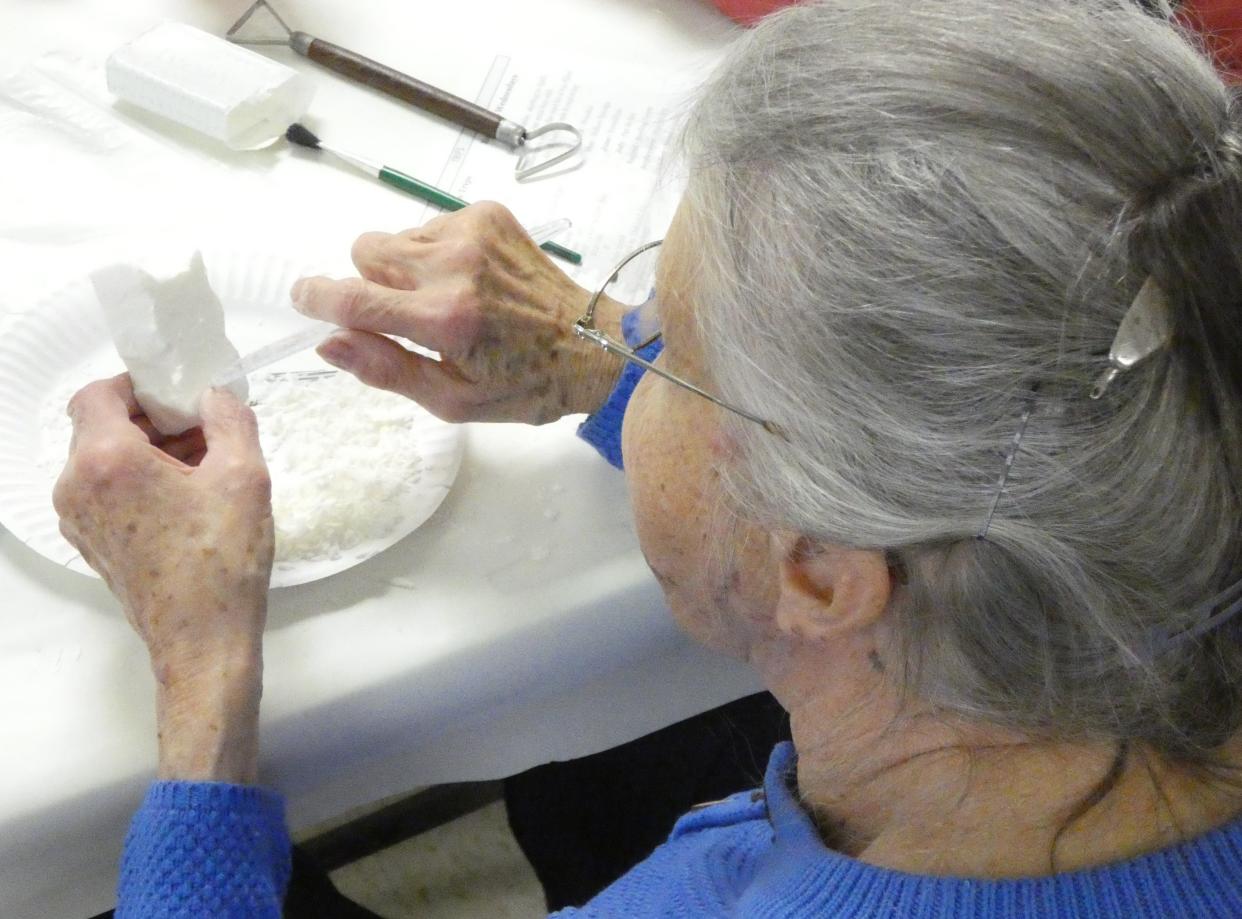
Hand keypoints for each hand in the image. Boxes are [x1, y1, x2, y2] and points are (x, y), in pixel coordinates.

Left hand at [53, 375, 273, 781]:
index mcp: (106, 460)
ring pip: (103, 460)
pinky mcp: (93, 544)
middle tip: (202, 428)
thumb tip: (215, 395)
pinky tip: (188, 497)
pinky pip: (106, 492)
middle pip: (98, 426)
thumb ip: (230, 419)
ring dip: (147, 450)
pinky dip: (139, 480)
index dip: (138, 385)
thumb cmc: (222, 560)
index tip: (178, 395)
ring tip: (203, 464)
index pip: (98, 393)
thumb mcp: (245, 475)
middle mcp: (77, 487)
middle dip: (150, 418)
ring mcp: (79, 520)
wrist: (202, 640)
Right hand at [291, 202, 625, 424]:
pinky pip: (430, 225)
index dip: (318, 298)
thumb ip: (385, 369)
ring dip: (405, 267)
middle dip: (371, 284)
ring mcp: (474, 232)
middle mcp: (456, 266)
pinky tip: (471, 280)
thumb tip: (328, 341)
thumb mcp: (452, 401)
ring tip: (447, 300)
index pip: (355, 298)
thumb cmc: (523, 386)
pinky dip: (436, 252)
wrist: (592, 346)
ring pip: (397, 238)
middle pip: (366, 252)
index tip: (304, 298)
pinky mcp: (489, 215)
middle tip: (407, 317)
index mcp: (445, 319)